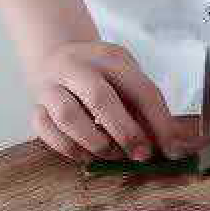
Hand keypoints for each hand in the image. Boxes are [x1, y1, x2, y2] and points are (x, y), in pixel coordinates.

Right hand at [30, 41, 189, 162]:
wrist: (56, 56)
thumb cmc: (100, 75)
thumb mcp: (126, 79)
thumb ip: (146, 110)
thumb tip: (174, 145)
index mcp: (109, 57)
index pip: (140, 89)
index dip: (160, 122)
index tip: (172, 148)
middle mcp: (76, 67)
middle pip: (100, 98)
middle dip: (126, 132)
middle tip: (141, 155)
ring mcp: (51, 86)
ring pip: (68, 116)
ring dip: (95, 142)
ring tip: (112, 154)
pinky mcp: (35, 106)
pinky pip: (45, 130)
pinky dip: (69, 148)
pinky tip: (86, 155)